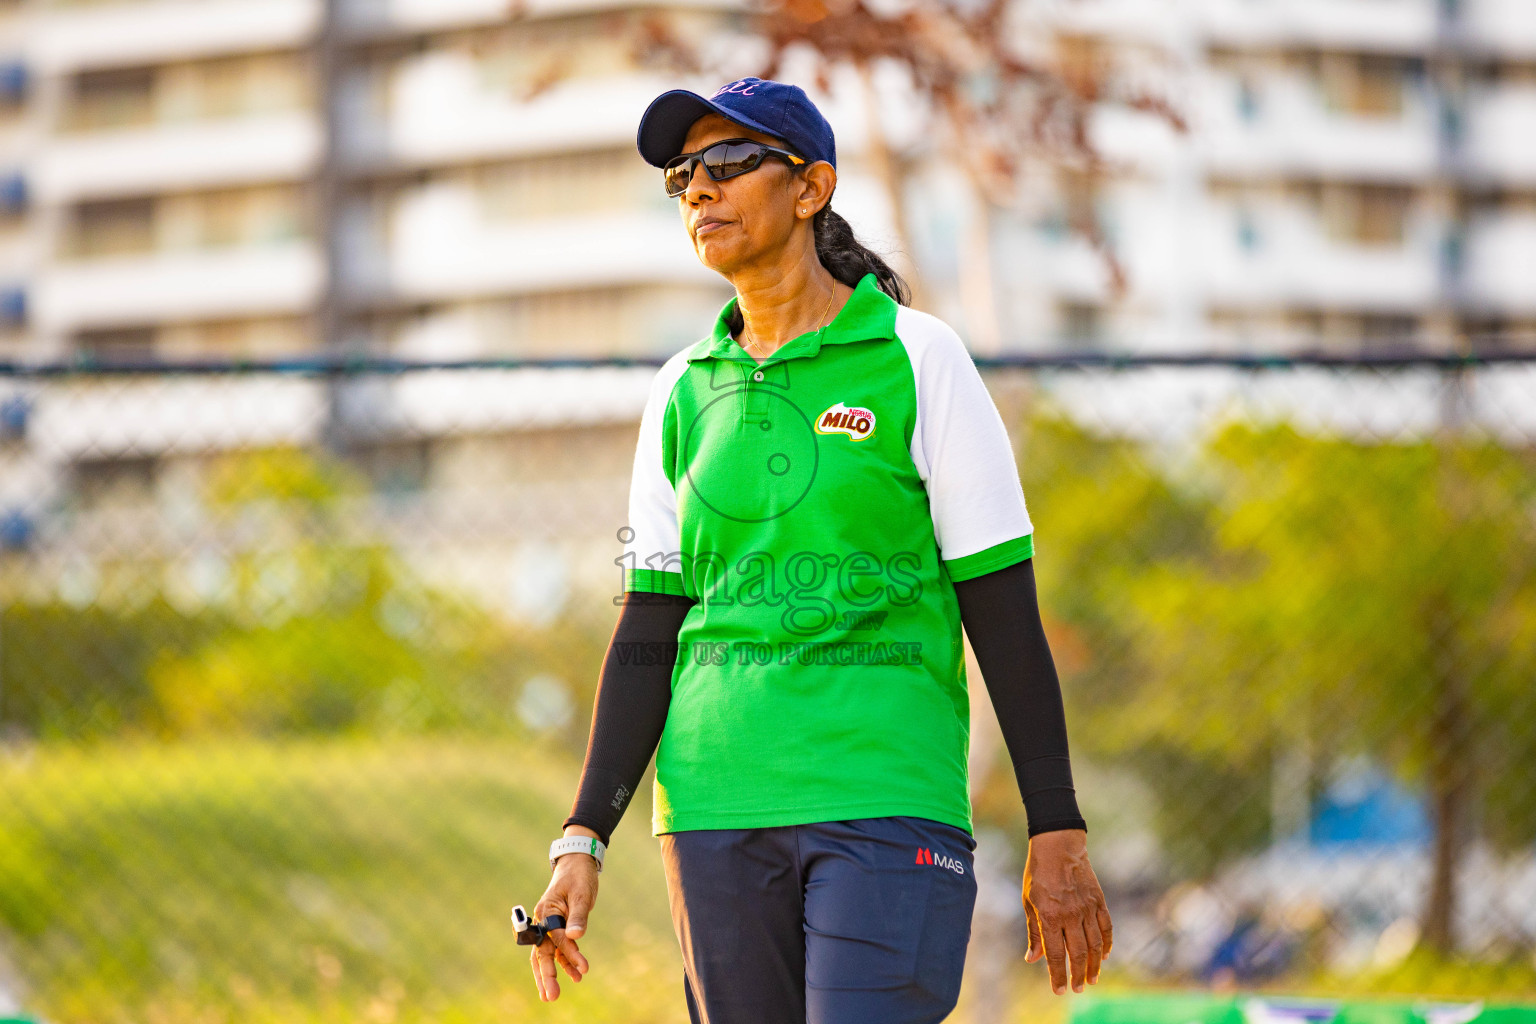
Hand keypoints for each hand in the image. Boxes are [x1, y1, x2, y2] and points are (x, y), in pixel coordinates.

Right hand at [529, 827, 600, 1001]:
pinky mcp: (558, 928)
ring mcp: (549, 926)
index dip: (569, 954)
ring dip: (554, 973)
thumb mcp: (582, 894)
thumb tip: (575, 937)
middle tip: (550, 997)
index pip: (556, 937)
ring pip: (547, 954)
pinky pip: (558, 949)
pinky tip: (575, 974)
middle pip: (541, 952)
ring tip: (555, 995)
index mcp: (546, 911)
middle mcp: (543, 920)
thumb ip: (578, 916)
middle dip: (545, 976)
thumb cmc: (578, 876)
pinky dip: (566, 961)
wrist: (578, 864)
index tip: (583, 969)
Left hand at [1022, 828, 1111, 994]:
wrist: (1059, 845)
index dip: (1057, 975)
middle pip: (1077, 954)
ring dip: (1093, 965)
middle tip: (1078, 989)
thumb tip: (1033, 959)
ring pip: (1095, 945)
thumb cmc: (1038, 873)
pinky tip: (1103, 956)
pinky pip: (1106, 927)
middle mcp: (1070, 915)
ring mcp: (1087, 908)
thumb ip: (1034, 931)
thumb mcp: (1029, 901)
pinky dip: (1106, 944)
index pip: (1055, 954)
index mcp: (1049, 916)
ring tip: (1091, 979)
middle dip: (1077, 975)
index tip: (1060, 991)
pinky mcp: (1099, 901)